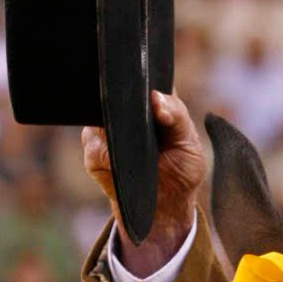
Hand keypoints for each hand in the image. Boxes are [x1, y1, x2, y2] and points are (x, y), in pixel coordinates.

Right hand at [82, 90, 205, 276]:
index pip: (139, 75)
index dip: (141, 77)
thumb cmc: (182, 168)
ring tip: (139, 152)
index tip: (152, 96)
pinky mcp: (93, 150)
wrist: (165, 206)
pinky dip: (109, 157)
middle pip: (112, 91)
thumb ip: (177, 116)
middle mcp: (124, 109)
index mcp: (151, 99)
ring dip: (118, 134)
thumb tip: (156, 99)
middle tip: (144, 127)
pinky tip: (125, 165)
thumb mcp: (189, 142)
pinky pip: (93, 147)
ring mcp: (105, 128)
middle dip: (124, 105)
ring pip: (98, 118)